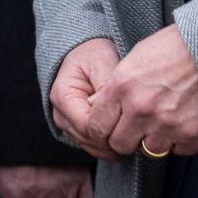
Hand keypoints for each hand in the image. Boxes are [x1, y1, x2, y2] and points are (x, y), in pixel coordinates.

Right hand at [51, 37, 123, 160]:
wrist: (85, 51)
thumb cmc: (94, 55)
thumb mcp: (104, 62)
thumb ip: (108, 87)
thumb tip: (114, 112)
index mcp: (62, 96)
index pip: (88, 127)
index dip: (111, 130)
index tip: (132, 124)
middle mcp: (59, 112)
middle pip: (88, 140)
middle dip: (113, 140)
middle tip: (138, 131)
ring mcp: (65, 122)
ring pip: (89, 146)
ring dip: (111, 145)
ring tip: (132, 132)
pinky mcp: (73, 127)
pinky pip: (91, 145)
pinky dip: (107, 144)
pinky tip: (122, 134)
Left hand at [86, 24, 197, 157]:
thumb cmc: (175, 48)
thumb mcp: (134, 59)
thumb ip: (116, 86)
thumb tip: (99, 104)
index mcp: (122, 87)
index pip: (97, 126)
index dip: (101, 131)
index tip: (108, 130)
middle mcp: (141, 109)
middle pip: (120, 145)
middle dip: (126, 138)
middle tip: (136, 129)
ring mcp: (167, 124)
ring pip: (150, 151)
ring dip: (155, 140)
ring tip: (164, 121)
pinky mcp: (193, 134)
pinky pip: (179, 150)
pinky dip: (180, 141)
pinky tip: (183, 122)